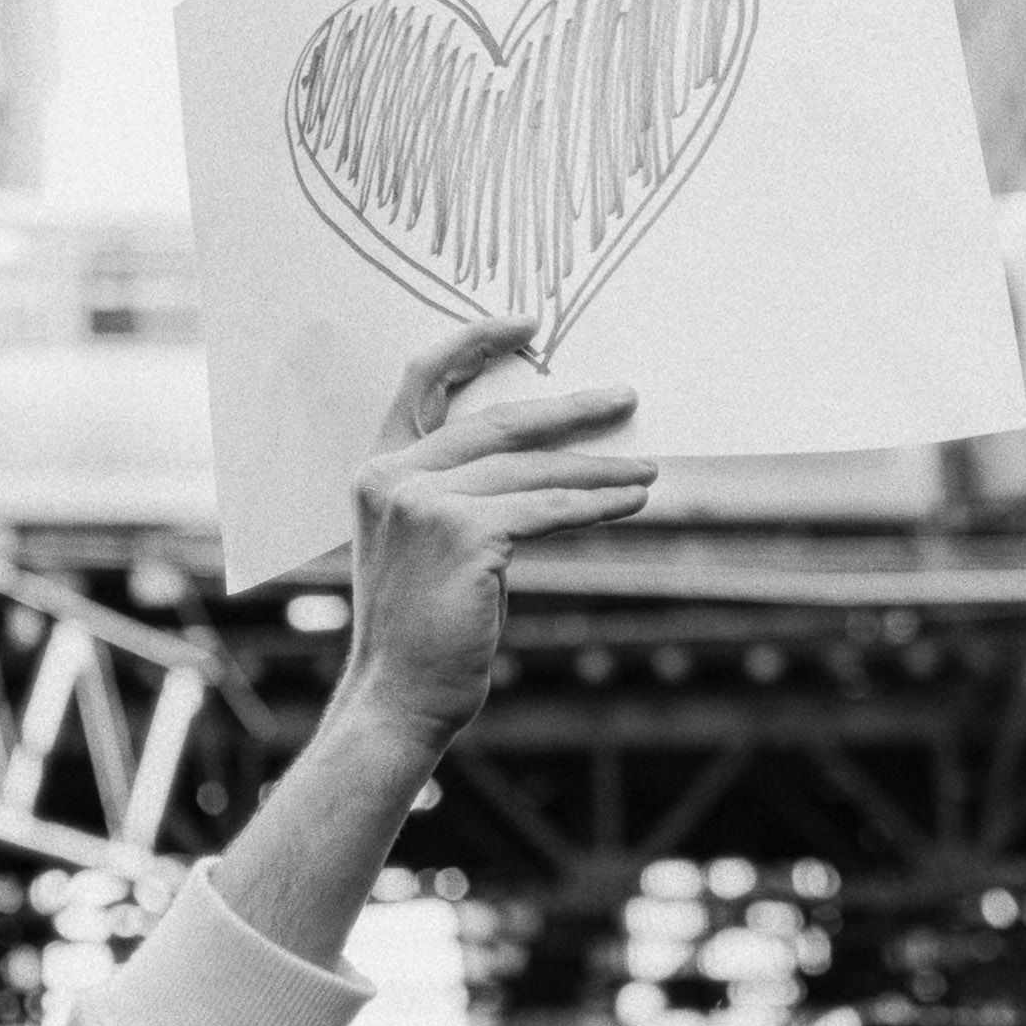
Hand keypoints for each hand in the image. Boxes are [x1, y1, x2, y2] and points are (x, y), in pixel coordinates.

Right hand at [344, 316, 651, 749]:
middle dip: (570, 410)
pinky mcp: (464, 534)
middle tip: (625, 397)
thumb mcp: (428, 545)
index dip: (473, 343)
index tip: (527, 325)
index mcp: (378, 469)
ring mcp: (424, 502)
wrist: (397, 700)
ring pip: (532, 469)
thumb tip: (548, 463)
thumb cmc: (423, 630)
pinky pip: (547, 509)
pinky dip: (596, 504)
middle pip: (498, 421)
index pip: (422, 382)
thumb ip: (463, 495)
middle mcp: (393, 476)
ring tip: (648, 467)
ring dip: (599, 467)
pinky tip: (631, 501)